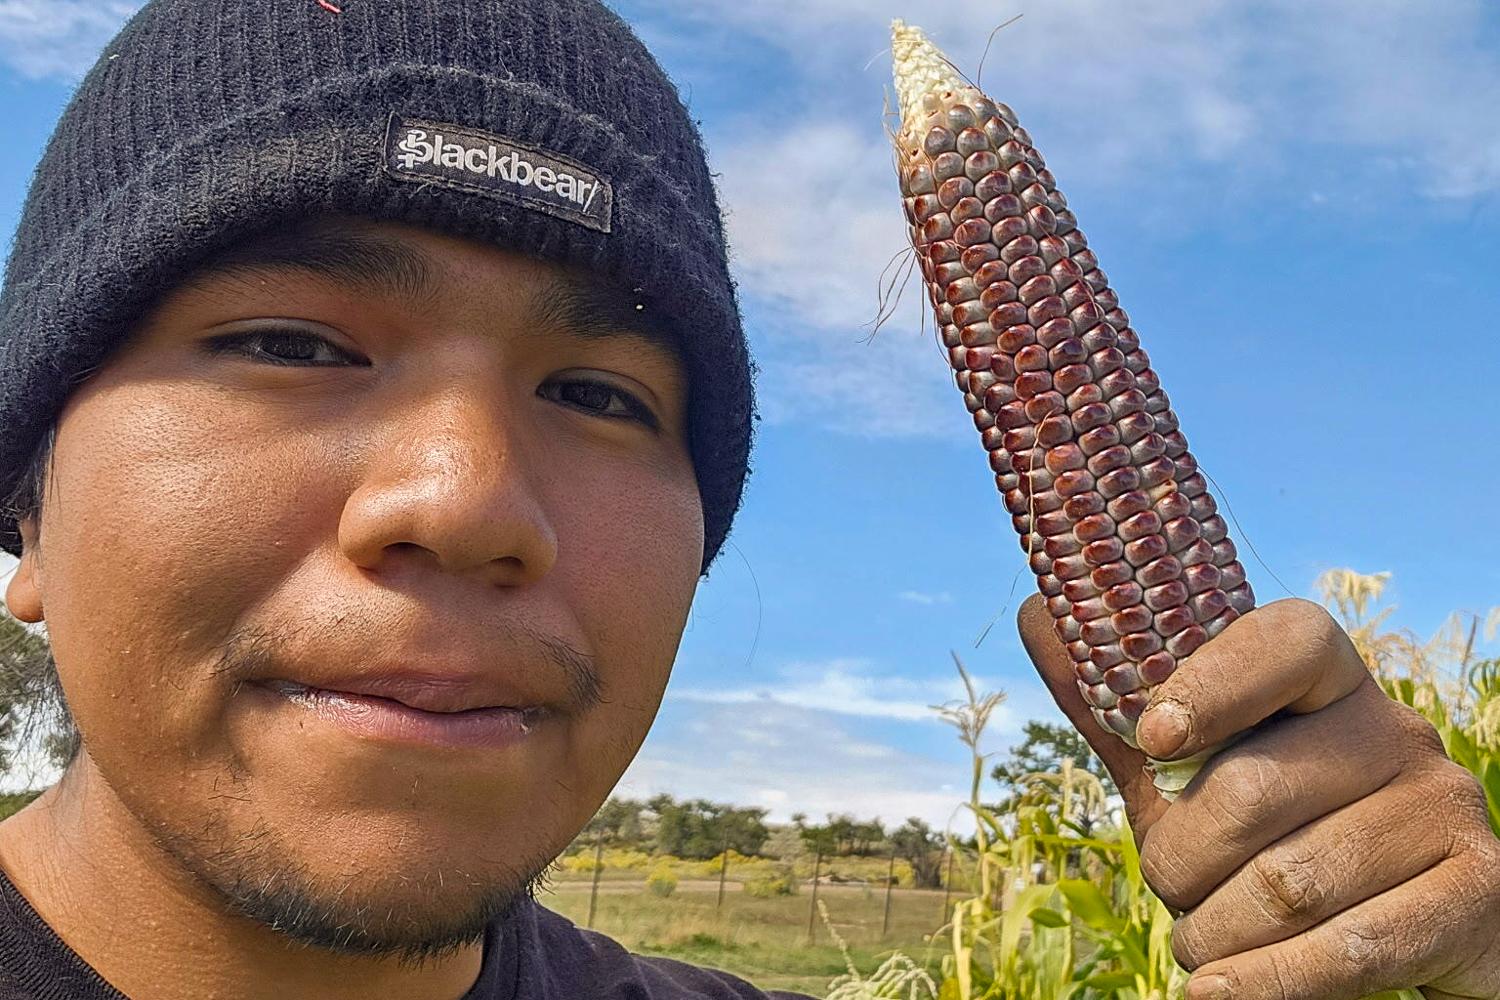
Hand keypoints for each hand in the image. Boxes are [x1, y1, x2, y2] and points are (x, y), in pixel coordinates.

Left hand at [1019, 595, 1499, 998]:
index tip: (1153, 738)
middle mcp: (1397, 733)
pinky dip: (1266, 981)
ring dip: (1214, 932)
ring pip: (1289, 882)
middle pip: (1253, 788)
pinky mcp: (1475, 895)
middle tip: (1172, 889)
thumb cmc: (1277, 836)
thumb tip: (1041, 613)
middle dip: (1180, 861)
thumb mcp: (1195, 773)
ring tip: (1202, 945)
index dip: (1212, 681)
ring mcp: (1445, 810)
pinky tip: (1215, 992)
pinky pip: (1350, 948)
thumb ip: (1120, 707)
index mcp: (1332, 684)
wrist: (1413, 929)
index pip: (1285, 640)